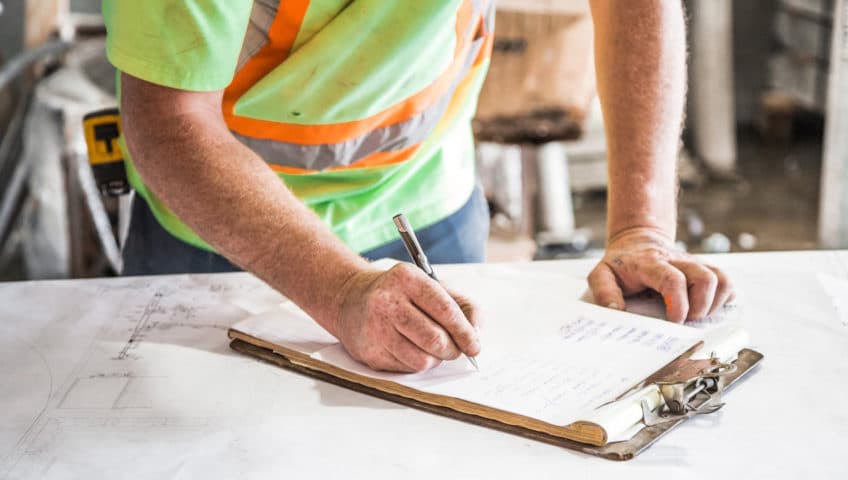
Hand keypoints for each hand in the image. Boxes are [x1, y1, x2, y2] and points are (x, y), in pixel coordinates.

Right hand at [331, 263, 480, 371]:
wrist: (351, 299)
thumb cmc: (400, 294)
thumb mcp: (432, 286)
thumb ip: (462, 305)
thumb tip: (476, 331)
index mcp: (407, 278)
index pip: (445, 310)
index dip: (465, 332)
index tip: (474, 345)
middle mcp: (387, 301)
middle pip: (435, 339)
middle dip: (452, 350)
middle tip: (455, 349)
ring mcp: (375, 328)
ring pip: (422, 360)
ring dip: (435, 359)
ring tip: (432, 347)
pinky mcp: (369, 351)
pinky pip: (406, 369)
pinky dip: (416, 363)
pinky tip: (410, 348)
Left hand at [588, 227, 733, 321]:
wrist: (637, 241)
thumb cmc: (621, 264)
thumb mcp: (601, 274)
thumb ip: (604, 291)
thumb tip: (616, 310)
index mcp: (651, 264)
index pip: (672, 279)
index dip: (679, 303)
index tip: (675, 321)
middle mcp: (678, 261)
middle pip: (705, 278)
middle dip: (701, 307)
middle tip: (686, 321)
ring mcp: (694, 264)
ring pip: (722, 279)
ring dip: (714, 304)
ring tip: (697, 315)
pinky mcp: (705, 270)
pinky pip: (727, 283)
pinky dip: (724, 299)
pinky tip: (707, 308)